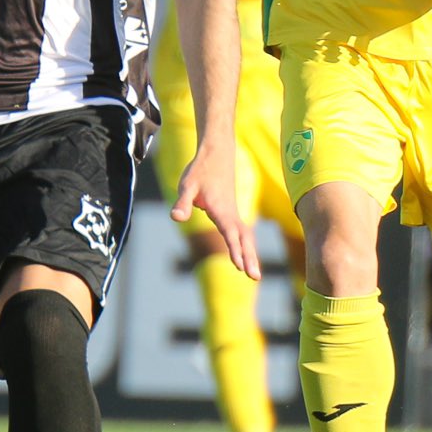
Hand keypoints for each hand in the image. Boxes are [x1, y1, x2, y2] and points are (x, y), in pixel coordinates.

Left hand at [172, 141, 259, 279]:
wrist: (216, 154)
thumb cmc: (200, 170)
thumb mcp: (187, 185)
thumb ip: (183, 203)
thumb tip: (176, 218)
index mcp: (220, 209)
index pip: (229, 232)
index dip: (234, 249)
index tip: (239, 266)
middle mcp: (230, 213)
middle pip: (243, 238)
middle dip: (249, 257)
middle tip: (255, 277)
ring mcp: (233, 213)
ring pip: (246, 236)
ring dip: (251, 254)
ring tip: (255, 274)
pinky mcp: (232, 212)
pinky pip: (243, 232)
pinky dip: (247, 246)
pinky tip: (247, 258)